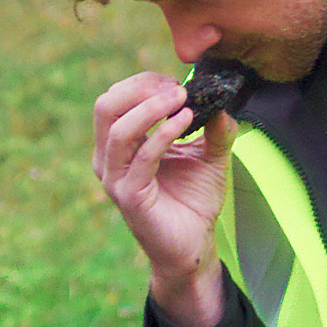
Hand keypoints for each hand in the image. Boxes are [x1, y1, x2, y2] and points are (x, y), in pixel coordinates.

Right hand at [90, 71, 234, 326]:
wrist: (193, 244)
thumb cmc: (193, 200)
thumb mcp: (209, 156)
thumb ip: (215, 129)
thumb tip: (221, 102)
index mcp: (119, 144)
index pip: (116, 98)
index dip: (145, 83)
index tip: (179, 83)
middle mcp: (108, 158)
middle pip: (105, 106)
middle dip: (142, 89)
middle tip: (178, 88)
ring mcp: (115, 178)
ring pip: (117, 129)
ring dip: (151, 107)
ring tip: (183, 101)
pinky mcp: (129, 196)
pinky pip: (142, 156)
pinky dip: (164, 133)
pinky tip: (185, 121)